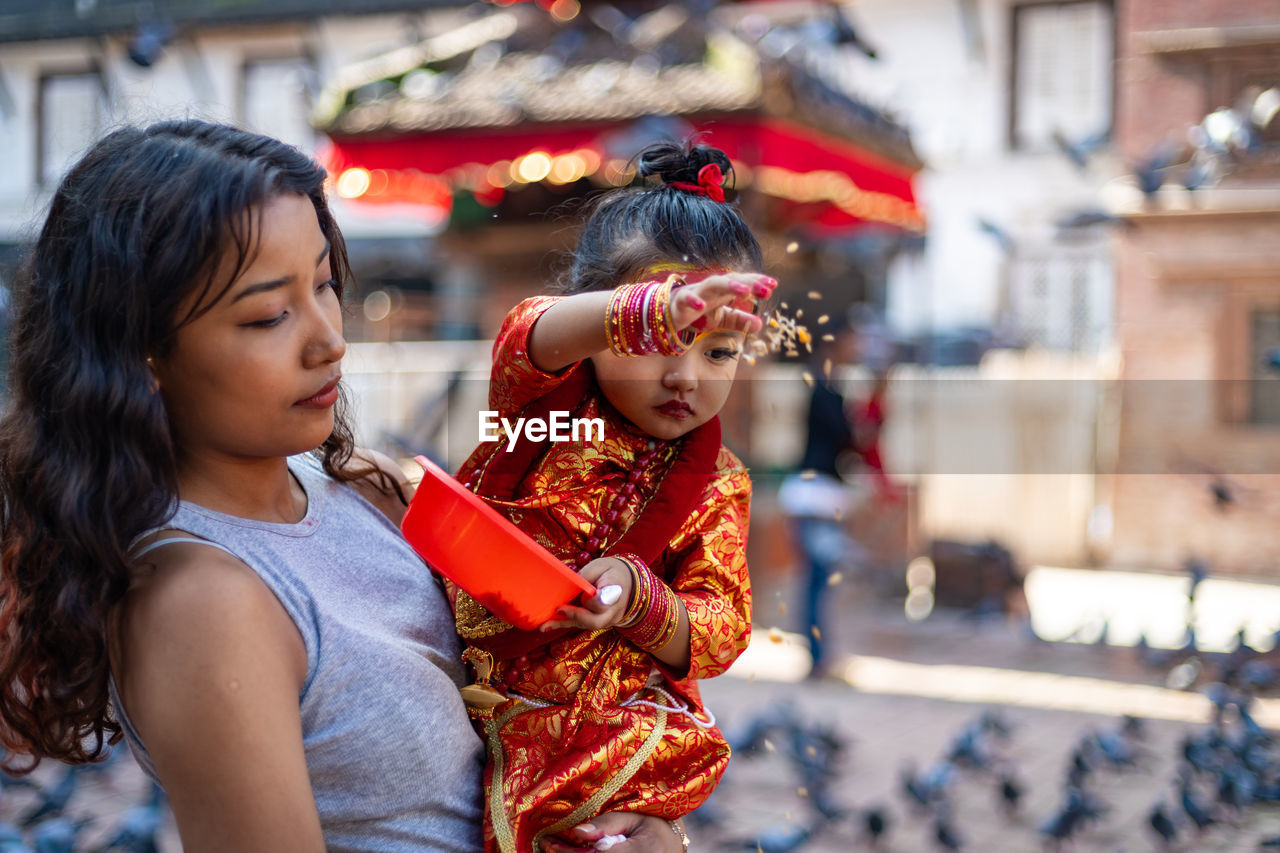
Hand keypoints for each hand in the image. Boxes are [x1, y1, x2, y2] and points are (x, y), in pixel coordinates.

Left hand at [538, 557, 632, 631]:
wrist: (626, 582)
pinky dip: (563, 624)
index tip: (583, 596)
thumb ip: (586, 576)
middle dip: (576, 616)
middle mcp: (613, 610)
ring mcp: (606, 620)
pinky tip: (547, 627)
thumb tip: (567, 584)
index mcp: (616, 591)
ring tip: (544, 624)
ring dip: (564, 623)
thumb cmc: (610, 571)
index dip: (593, 601)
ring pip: (586, 625)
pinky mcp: (597, 623)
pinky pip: (580, 625)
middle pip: (596, 621)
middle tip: (558, 609)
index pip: (605, 601)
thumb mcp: (600, 566)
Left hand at [541, 813, 685, 852]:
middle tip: (547, 846)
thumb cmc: (655, 826)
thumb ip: (607, 824)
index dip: (569, 852)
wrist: (671, 847)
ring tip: (555, 849)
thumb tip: (578, 831)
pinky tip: (571, 852)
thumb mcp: (634, 817)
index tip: (548, 843)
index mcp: (637, 851)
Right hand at [668, 272, 775, 336]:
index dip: (757, 281)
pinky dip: (693, 300)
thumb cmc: (697, 312)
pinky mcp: (680, 301)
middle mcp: (711, 288)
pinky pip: (687, 298)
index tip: (773, 284)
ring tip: (745, 291)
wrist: (668, 313)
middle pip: (731, 280)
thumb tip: (760, 324)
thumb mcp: (721, 318)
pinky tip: (701, 306)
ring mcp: (696, 292)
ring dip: (729, 285)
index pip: (742, 282)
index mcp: (722, 290)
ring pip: (712, 284)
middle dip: (749, 282)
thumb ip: (739, 320)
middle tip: (766, 289)